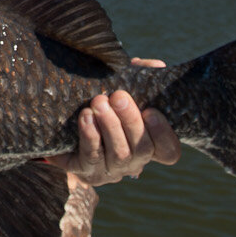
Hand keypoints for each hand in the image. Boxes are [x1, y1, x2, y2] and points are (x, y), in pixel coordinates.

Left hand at [49, 58, 180, 185]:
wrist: (66, 128)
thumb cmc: (105, 106)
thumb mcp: (123, 90)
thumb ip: (141, 78)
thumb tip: (156, 65)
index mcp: (149, 145)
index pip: (169, 151)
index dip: (164, 134)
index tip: (151, 111)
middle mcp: (135, 162)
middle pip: (142, 149)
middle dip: (131, 121)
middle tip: (118, 96)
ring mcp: (112, 170)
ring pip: (119, 153)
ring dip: (110, 126)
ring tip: (99, 102)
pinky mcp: (88, 171)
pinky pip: (92, 156)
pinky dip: (90, 136)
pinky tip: (86, 116)